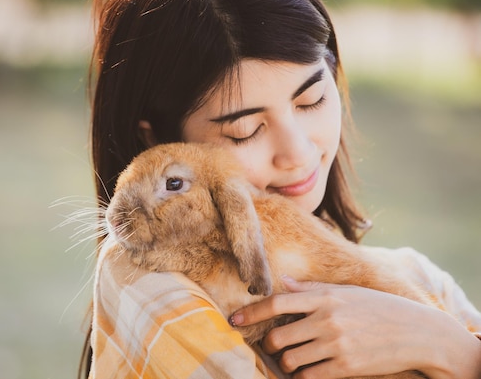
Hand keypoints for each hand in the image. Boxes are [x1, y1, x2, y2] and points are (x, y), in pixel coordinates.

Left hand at [230, 276, 480, 378]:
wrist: (416, 333)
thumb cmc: (377, 308)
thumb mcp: (346, 292)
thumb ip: (312, 290)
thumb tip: (283, 282)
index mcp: (325, 297)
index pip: (278, 302)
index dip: (252, 312)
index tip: (235, 318)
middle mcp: (327, 319)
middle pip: (278, 336)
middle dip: (270, 344)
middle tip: (274, 346)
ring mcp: (336, 344)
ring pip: (290, 359)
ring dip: (286, 362)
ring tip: (293, 359)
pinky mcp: (346, 367)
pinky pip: (309, 376)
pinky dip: (303, 375)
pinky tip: (308, 370)